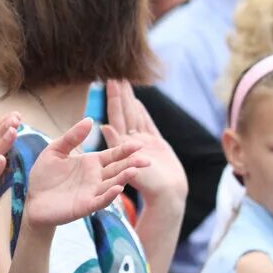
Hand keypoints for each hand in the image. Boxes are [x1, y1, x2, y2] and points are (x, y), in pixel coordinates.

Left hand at [25, 117, 147, 230]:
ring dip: (123, 179)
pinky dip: (109, 195)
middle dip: (132, 164)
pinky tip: (117, 189)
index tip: (139, 144)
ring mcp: (92, 192)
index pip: (113, 155)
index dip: (125, 150)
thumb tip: (90, 119)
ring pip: (112, 184)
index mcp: (91, 162)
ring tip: (134, 170)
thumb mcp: (55, 151)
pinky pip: (100, 200)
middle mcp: (96, 177)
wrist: (33, 200)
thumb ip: (72, 137)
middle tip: (147, 160)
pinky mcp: (85, 206)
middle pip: (118, 169)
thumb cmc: (45, 175)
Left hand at [100, 79, 187, 205]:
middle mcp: (130, 142)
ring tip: (125, 84)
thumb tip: (103, 125)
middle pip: (124, 113)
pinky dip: (142, 114)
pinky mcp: (155, 145)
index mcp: (122, 145)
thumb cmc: (148, 187)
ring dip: (130, 101)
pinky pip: (146, 125)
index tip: (109, 82)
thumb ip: (115, 147)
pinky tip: (137, 103)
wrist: (169, 196)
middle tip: (115, 76)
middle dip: (120, 95)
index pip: (116, 117)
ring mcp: (143, 143)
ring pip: (134, 116)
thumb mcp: (127, 167)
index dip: (113, 99)